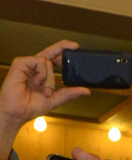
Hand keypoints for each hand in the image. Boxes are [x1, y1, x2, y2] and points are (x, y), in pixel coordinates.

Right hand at [0, 41, 87, 158]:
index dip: (63, 51)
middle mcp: (34, 67)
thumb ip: (69, 93)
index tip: (76, 48)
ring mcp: (27, 64)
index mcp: (41, 73)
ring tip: (44, 91)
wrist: (17, 113)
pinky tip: (37, 83)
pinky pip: (39, 62)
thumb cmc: (31, 107)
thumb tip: (86, 90)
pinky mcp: (20, 63)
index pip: (53, 59)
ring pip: (48, 62)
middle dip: (62, 47)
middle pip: (50, 51)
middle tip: (75, 46)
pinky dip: (42, 74)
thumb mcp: (55, 99)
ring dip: (50, 78)